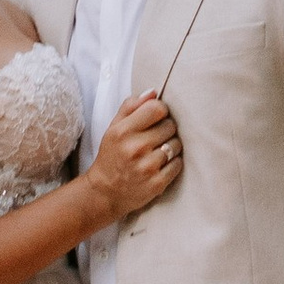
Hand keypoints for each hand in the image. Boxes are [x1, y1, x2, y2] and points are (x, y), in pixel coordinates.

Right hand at [84, 91, 183, 220]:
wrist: (105, 191)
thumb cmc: (112, 155)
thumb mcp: (113, 127)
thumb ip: (131, 106)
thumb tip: (154, 92)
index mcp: (123, 131)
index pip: (157, 108)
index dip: (161, 110)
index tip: (157, 117)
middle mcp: (135, 148)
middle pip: (170, 126)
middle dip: (166, 129)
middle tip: (157, 137)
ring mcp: (147, 167)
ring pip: (176, 145)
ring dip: (171, 146)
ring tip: (159, 151)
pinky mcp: (156, 183)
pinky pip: (178, 164)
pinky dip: (173, 163)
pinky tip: (162, 164)